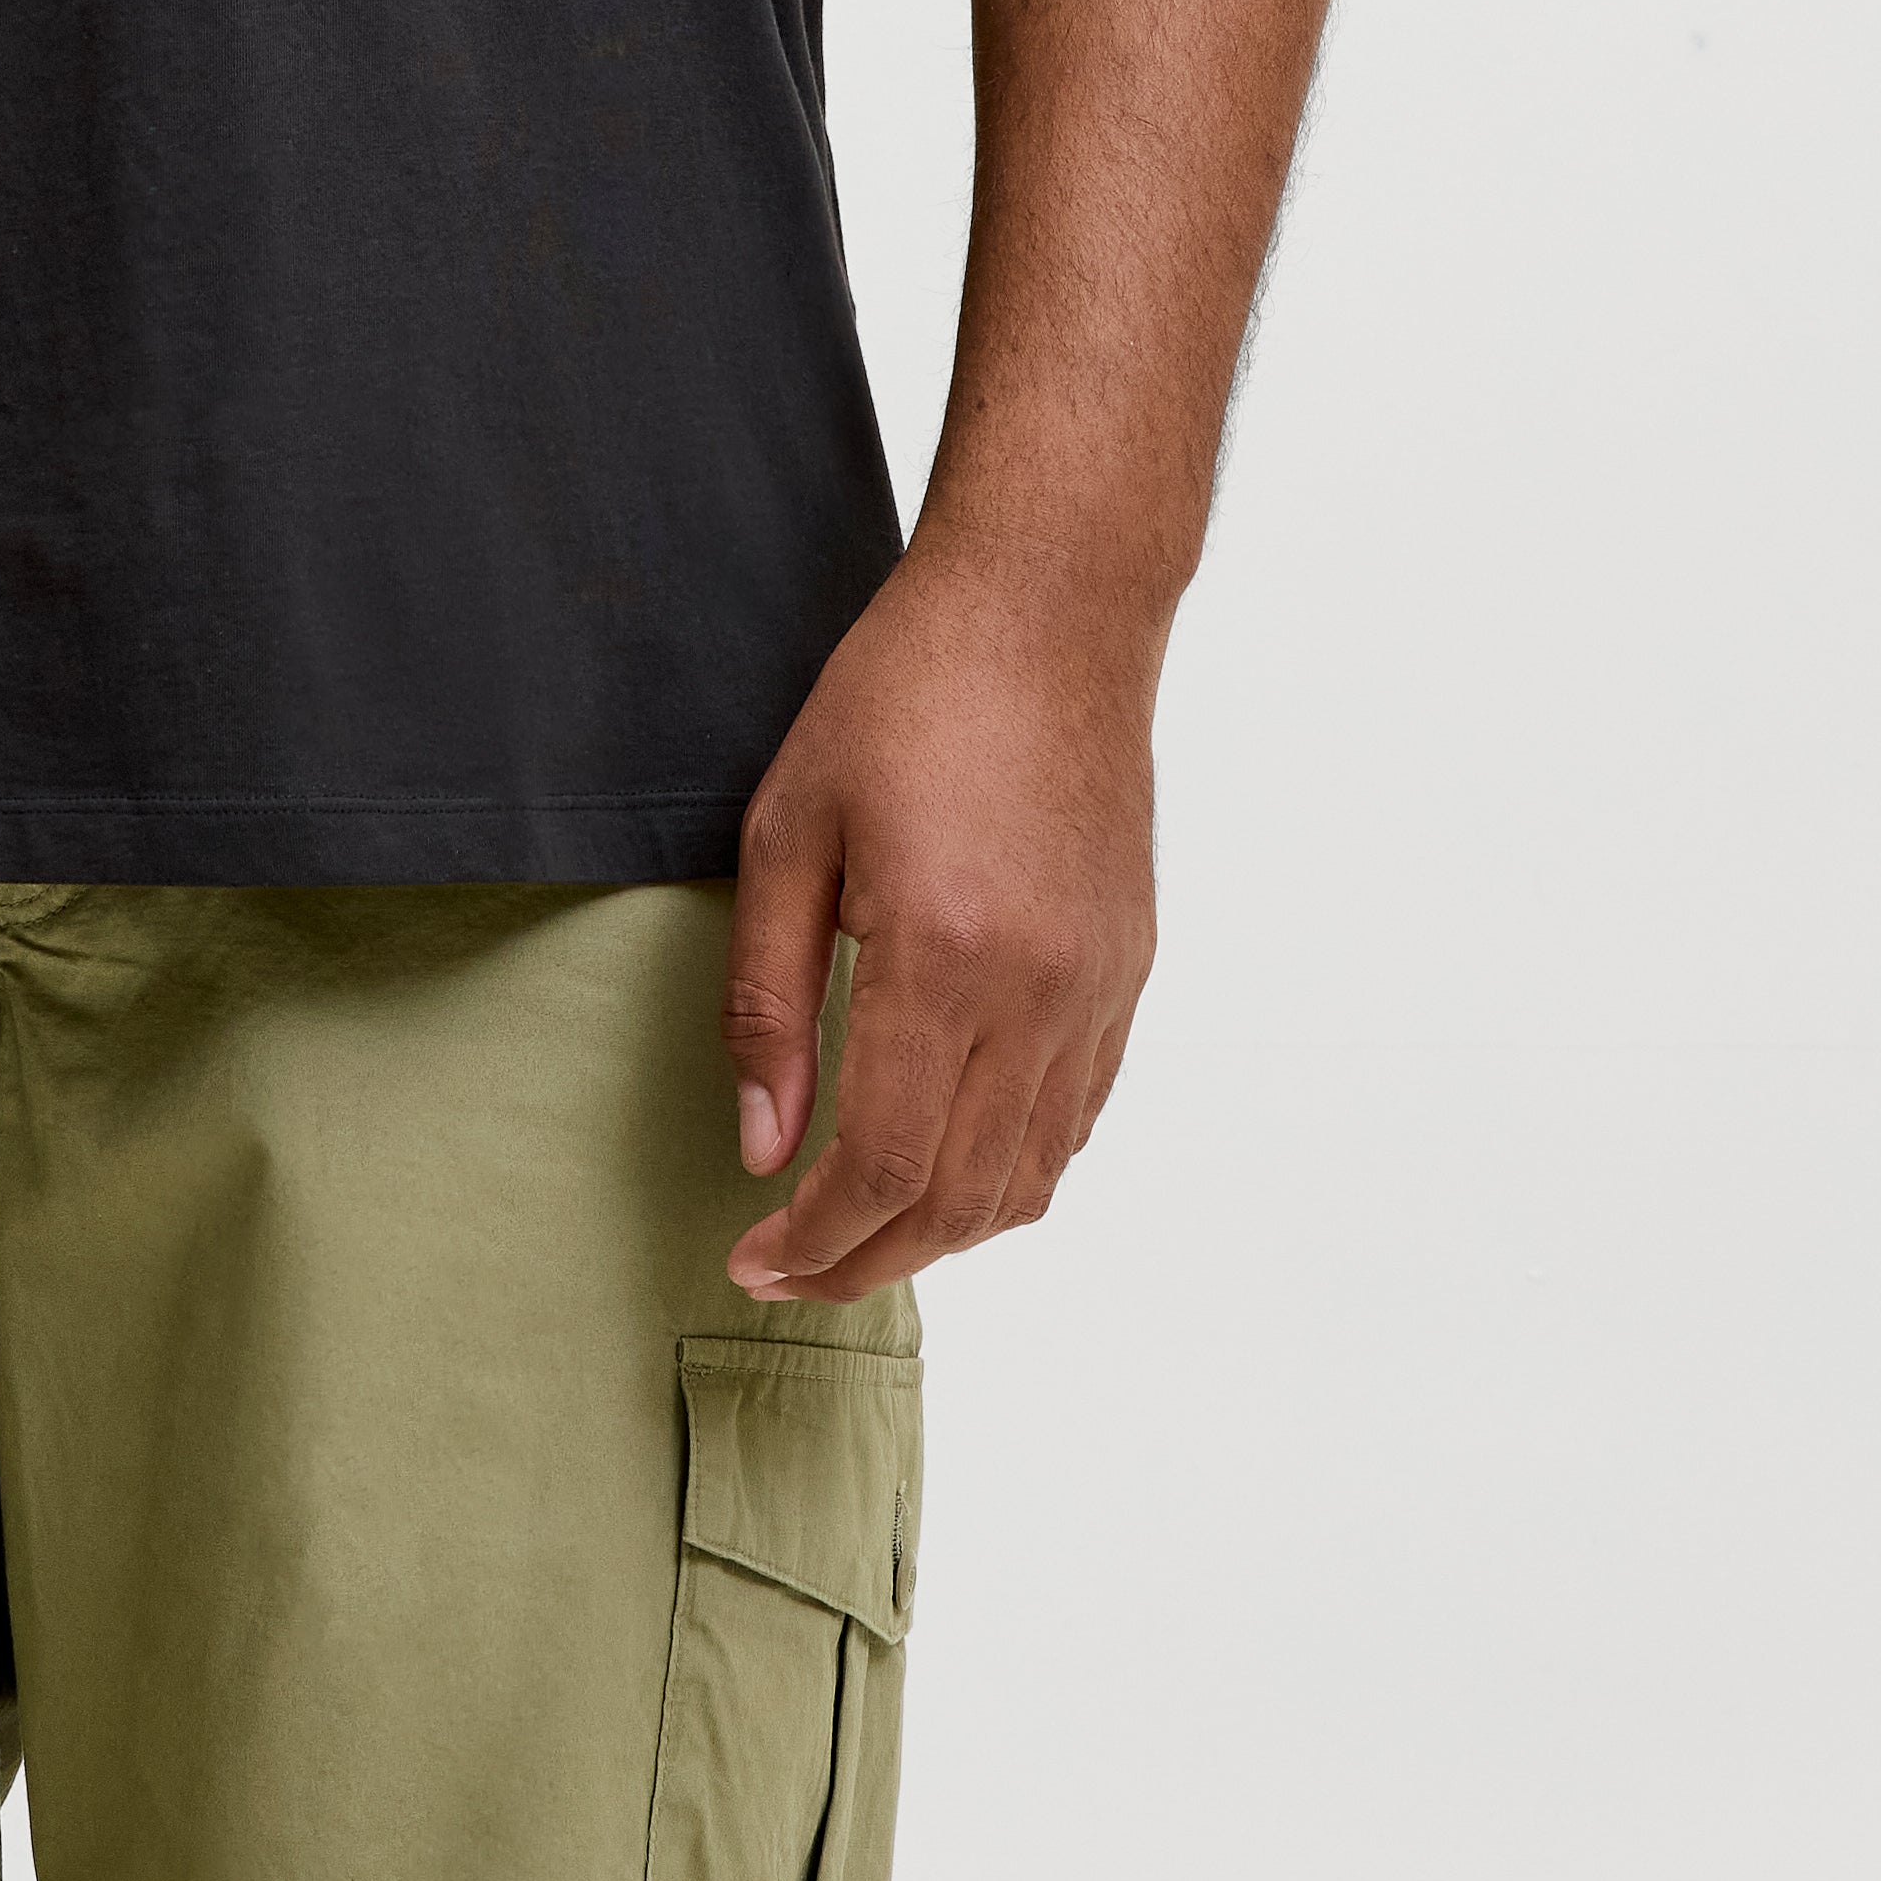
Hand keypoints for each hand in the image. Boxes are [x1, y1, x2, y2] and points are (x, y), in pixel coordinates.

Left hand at [719, 540, 1163, 1303]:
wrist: (1047, 610)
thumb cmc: (903, 695)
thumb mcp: (789, 830)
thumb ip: (770, 1003)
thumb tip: (763, 1147)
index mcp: (946, 956)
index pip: (885, 1165)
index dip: (815, 1238)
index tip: (752, 1259)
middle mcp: (1040, 992)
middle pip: (962, 1197)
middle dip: (868, 1258)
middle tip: (790, 1271)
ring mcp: (1098, 986)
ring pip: (1031, 1175)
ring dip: (944, 1230)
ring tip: (858, 1232)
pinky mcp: (1128, 968)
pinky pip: (1076, 1115)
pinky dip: (1011, 1168)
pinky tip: (946, 1159)